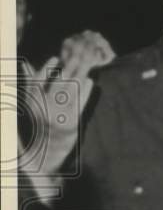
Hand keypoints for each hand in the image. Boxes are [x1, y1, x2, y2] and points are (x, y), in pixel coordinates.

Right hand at [33, 31, 115, 168]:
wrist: (46, 154)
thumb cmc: (38, 124)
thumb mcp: (31, 105)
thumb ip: (31, 84)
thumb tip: (25, 63)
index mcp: (30, 103)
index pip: (36, 81)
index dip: (46, 68)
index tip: (56, 57)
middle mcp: (42, 109)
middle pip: (58, 82)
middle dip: (70, 67)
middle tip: (79, 55)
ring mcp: (57, 116)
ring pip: (71, 90)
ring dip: (80, 75)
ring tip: (87, 65)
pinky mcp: (71, 123)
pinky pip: (80, 103)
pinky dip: (85, 90)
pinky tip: (90, 81)